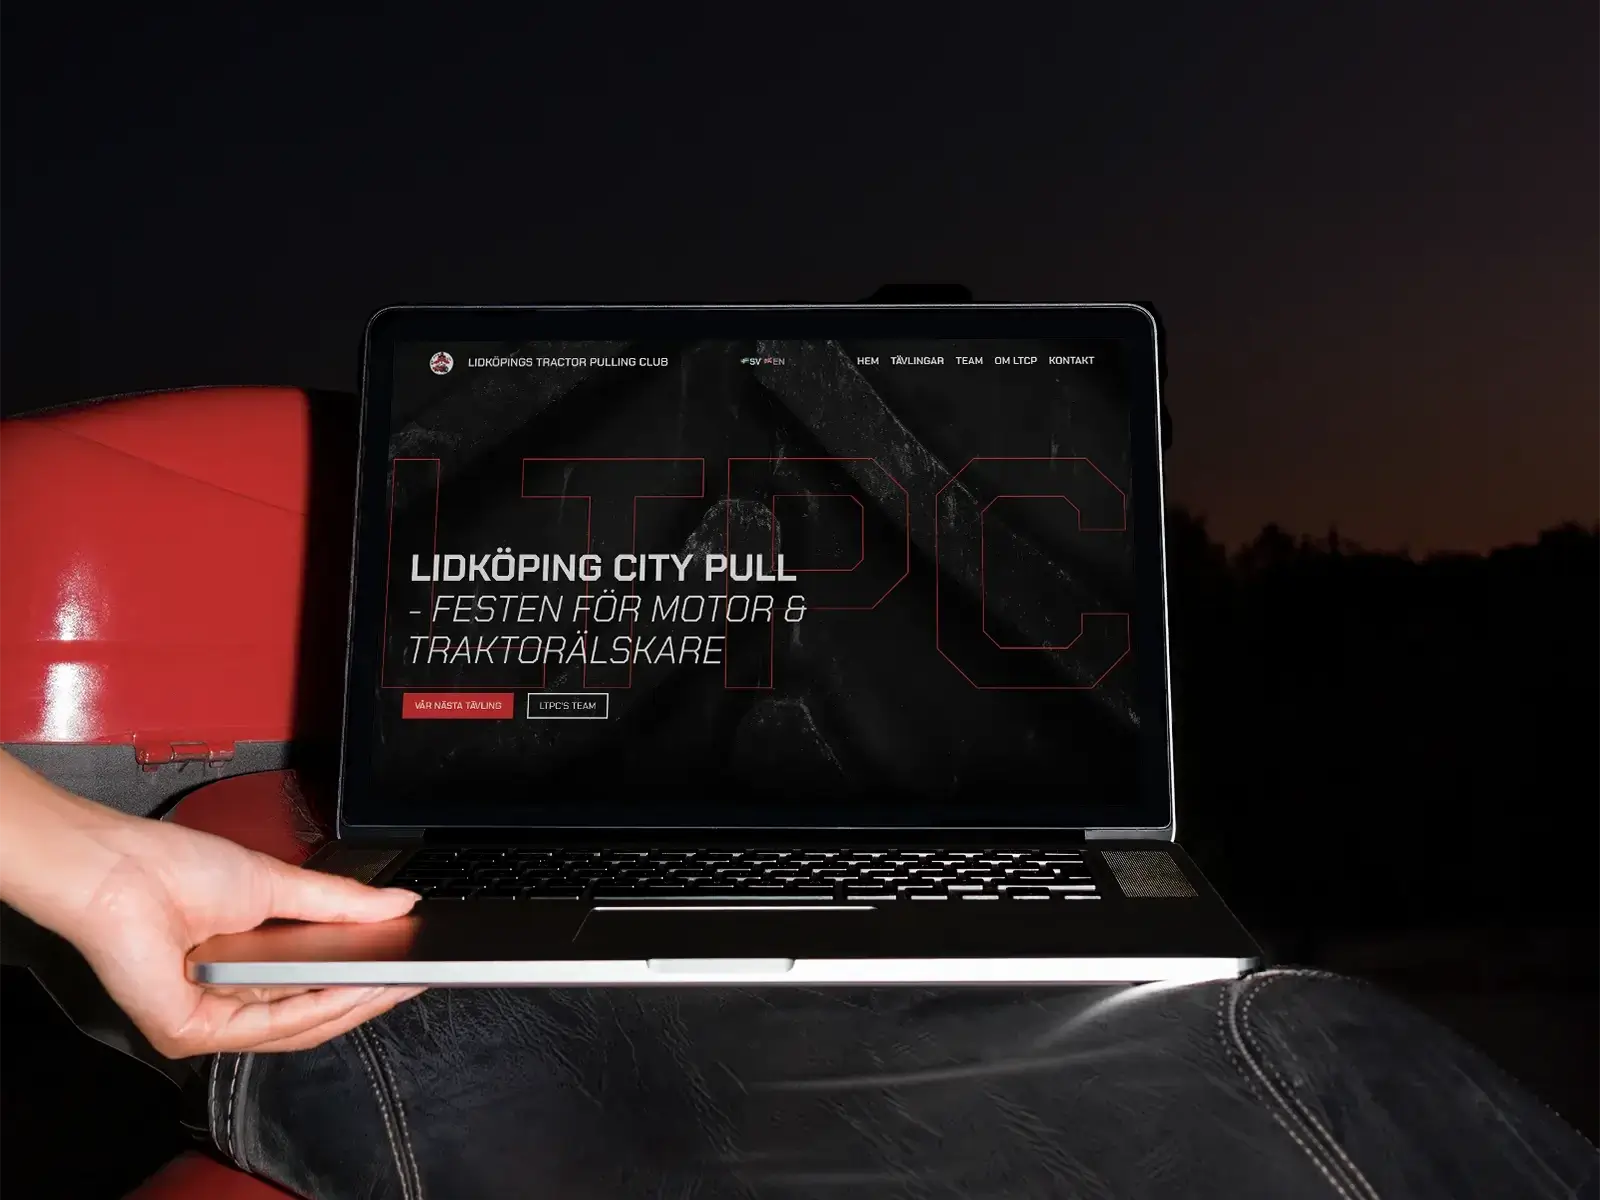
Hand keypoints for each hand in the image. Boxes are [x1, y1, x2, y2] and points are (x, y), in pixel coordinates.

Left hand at [0, 750, 426, 1058]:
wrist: (120, 867)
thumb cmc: (176, 868)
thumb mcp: (278, 884)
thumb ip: (341, 904)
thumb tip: (399, 904)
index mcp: (245, 970)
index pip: (314, 990)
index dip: (365, 982)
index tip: (410, 965)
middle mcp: (226, 1003)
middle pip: (312, 1016)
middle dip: (368, 998)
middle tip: (414, 978)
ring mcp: (207, 1022)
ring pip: (295, 1027)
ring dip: (351, 1004)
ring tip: (394, 981)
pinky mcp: (191, 1031)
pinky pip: (266, 1026)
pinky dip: (314, 1007)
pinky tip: (350, 988)